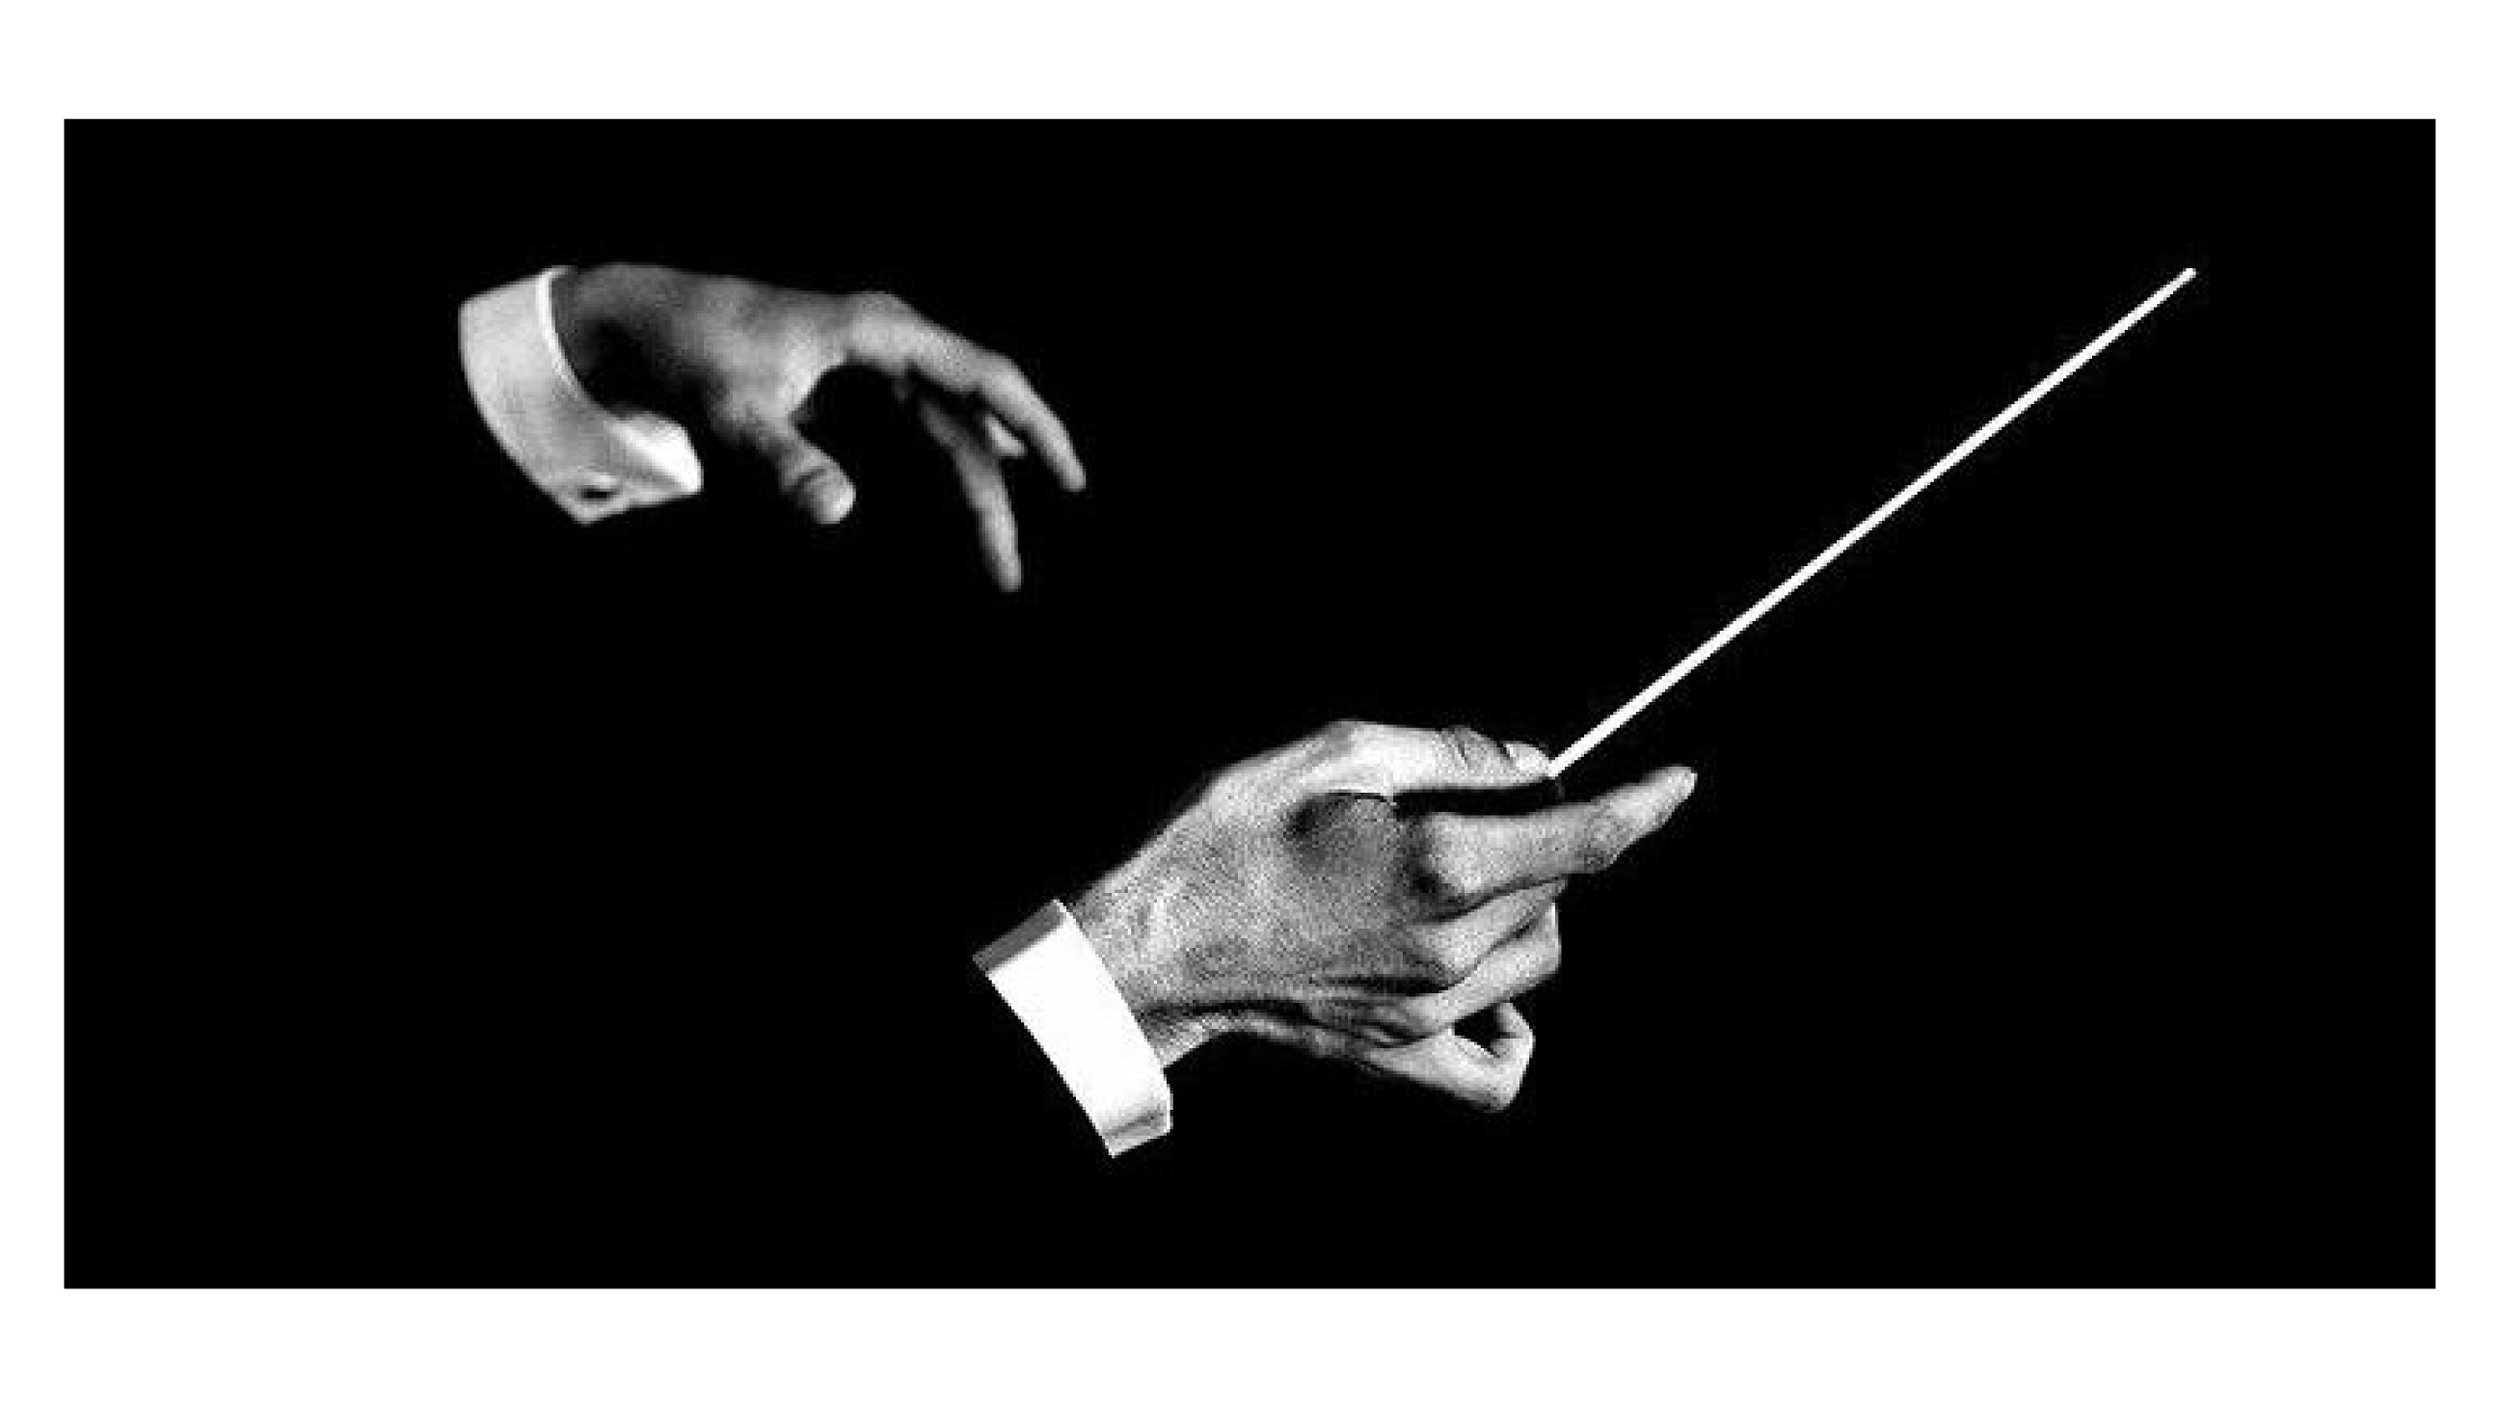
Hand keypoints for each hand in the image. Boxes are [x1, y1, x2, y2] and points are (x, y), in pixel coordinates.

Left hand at [551, 262, 1085, 589]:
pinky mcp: (863, 382)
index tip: (1069, 477)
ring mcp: (880, 361)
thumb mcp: (730, 412)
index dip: (1034, 425)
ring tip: (996, 561)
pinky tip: (978, 496)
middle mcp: (892, 342)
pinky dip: (953, 466)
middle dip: (996, 496)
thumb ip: (783, 461)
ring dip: (977, 492)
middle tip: (1007, 573)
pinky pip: (928, 428)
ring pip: (952, 430)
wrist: (651, 321)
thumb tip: (837, 512)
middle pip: (973, 419)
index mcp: (880, 332)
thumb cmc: (693, 354)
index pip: (983, 376)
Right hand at [1072, 721, 1698, 1109]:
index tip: (1676, 782)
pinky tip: (1487, 980)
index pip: (1586, 839)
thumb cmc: (1229, 839)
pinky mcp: (1400, 1052)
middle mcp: (1449, 947)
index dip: (1644, 805)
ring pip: (1541, 958)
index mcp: (1440, 864)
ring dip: (1528, 908)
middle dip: (1544, 837)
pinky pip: (1498, 1063)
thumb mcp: (1332, 753)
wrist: (1155, 944)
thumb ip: (1447, 752)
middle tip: (1474, 807)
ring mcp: (1429, 1010)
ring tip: (1458, 875)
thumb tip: (1530, 761)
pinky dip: (1516, 1026)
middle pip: (1561, 888)